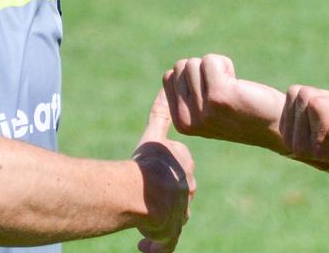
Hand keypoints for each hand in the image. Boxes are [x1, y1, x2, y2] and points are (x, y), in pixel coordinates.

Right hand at [133, 91, 194, 252]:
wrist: (142, 193)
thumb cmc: (145, 164)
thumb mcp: (152, 136)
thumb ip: (160, 115)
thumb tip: (165, 90)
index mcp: (183, 165)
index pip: (178, 165)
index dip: (163, 169)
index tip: (150, 169)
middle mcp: (186, 189)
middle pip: (175, 192)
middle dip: (162, 195)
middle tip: (145, 192)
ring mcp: (179, 212)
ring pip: (169, 217)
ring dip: (156, 219)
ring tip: (142, 218)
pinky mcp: (170, 232)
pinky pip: (164, 243)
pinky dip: (155, 247)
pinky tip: (144, 247)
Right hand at [163, 54, 284, 148]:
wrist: (276, 126)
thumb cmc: (244, 112)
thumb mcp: (207, 110)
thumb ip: (188, 95)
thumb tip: (171, 73)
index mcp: (182, 124)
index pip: (169, 77)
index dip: (193, 75)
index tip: (211, 91)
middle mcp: (188, 120)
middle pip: (181, 67)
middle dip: (203, 69)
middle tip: (225, 89)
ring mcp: (203, 109)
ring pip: (195, 63)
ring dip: (216, 67)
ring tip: (232, 88)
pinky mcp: (219, 96)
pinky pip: (210, 60)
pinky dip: (225, 64)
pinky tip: (238, 84)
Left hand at [280, 85, 328, 167]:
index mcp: (318, 150)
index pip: (316, 105)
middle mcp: (299, 147)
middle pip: (306, 97)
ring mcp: (289, 136)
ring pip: (300, 93)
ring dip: (322, 100)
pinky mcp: (286, 123)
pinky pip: (294, 92)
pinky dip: (312, 97)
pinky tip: (324, 114)